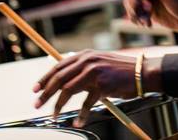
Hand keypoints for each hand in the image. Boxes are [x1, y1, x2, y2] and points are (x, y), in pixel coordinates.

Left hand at [33, 50, 160, 126]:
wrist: (141, 73)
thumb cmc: (120, 71)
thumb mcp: (99, 64)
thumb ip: (83, 69)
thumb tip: (63, 80)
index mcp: (85, 55)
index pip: (58, 66)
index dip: (45, 78)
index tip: (35, 90)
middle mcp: (88, 61)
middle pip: (59, 78)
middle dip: (45, 93)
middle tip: (36, 105)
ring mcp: (94, 72)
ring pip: (68, 90)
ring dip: (58, 105)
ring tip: (53, 115)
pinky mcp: (102, 85)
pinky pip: (86, 103)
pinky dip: (81, 115)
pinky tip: (78, 122)